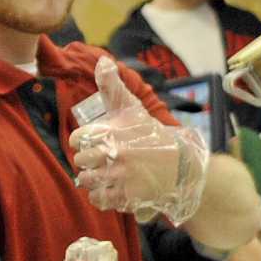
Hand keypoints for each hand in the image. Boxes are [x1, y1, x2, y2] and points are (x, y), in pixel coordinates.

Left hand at [70, 56, 208, 221]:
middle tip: (103, 158)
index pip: (77, 138)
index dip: (83, 140)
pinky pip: (98, 199)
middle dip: (89, 160)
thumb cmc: (152, 135)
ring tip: (106, 173)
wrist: (183, 166)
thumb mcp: (132, 109)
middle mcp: (117, 154)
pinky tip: (111, 187)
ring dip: (92, 178)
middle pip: (80, 160)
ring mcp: (122, 177)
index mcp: (115, 131)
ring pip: (87, 181)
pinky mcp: (128, 197)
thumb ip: (112, 87)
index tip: (96, 140)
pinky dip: (100, 196)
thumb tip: (102, 61)